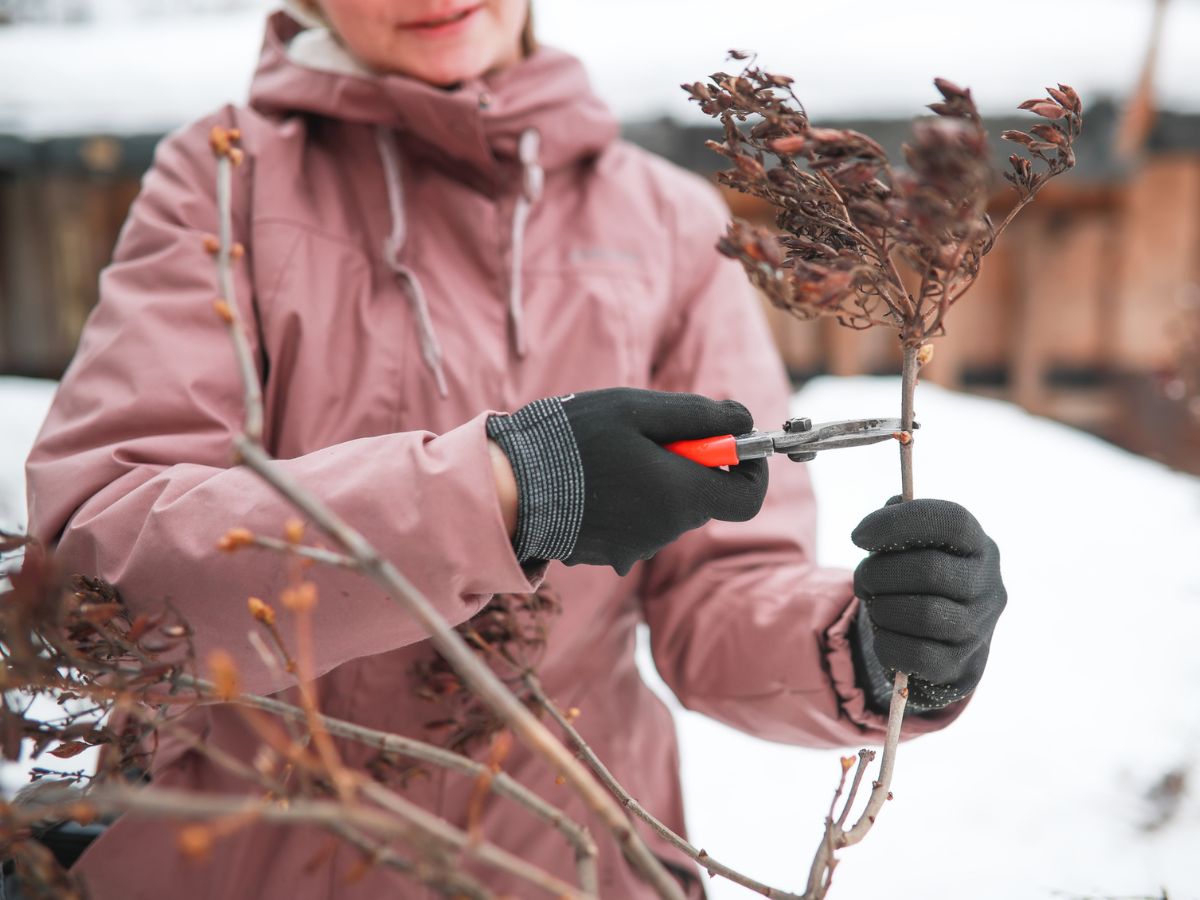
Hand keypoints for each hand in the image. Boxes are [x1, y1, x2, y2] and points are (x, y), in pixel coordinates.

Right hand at [487, 388, 767, 574]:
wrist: (506, 488)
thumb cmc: (571, 440)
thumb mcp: (635, 409)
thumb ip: (699, 415)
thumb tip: (745, 420)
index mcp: (678, 495)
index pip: (747, 499)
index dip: (750, 468)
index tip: (731, 441)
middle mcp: (664, 531)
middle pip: (702, 497)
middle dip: (689, 462)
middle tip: (647, 433)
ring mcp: (636, 547)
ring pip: (668, 508)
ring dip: (655, 479)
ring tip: (609, 454)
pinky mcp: (609, 554)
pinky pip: (638, 523)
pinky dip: (629, 499)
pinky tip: (592, 479)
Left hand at [850, 498, 1005, 711]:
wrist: (937, 642)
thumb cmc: (918, 582)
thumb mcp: (912, 546)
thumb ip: (901, 520)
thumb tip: (893, 505)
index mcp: (978, 546)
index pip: (949, 521)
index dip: (898, 523)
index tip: (858, 536)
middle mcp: (989, 586)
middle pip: (929, 569)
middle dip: (879, 573)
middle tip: (862, 579)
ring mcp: (980, 629)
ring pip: (924, 614)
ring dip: (882, 609)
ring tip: (875, 605)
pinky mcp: (962, 666)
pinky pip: (916, 654)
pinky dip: (887, 643)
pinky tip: (885, 634)